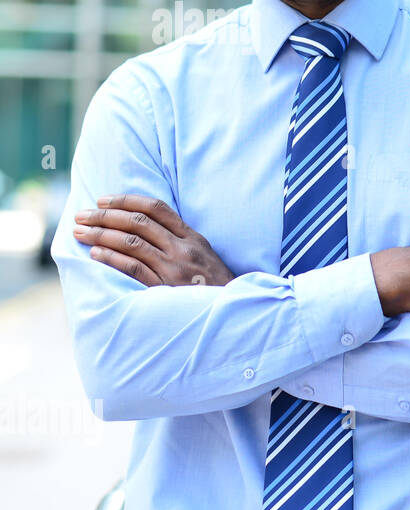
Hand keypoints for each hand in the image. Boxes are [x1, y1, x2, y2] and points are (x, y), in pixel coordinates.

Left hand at [73, 194, 235, 286]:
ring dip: (100, 235)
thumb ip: (178, 237)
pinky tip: (95, 253)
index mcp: (191, 236)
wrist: (228, 309)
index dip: (126, 200)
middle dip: (104, 216)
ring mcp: (173, 268)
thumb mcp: (202, 252)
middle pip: (137, 223)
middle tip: (82, 215)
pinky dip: (112, 258)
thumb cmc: (211, 282)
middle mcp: (182, 248)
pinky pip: (133, 268)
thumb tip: (142, 223)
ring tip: (80, 232)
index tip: (102, 200)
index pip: (155, 208)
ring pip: (131, 243)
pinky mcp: (164, 288)